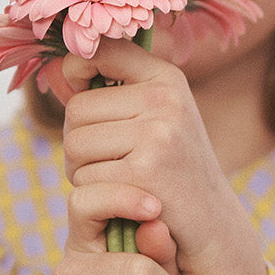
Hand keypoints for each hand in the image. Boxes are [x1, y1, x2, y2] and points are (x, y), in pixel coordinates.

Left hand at [60, 39, 261, 274]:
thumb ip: (117, 88)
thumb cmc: (172, 167)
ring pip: (74, 145)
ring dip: (80, 170)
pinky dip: (94, 194)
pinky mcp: (145, 173)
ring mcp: (157, 135)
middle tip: (103, 160)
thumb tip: (62, 68)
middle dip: (77, 140)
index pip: (101, 51)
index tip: (80, 89)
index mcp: (167, 78)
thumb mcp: (159, 115)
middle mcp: (164, 99)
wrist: (212, 223)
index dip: (75, 69)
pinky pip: (85, 178)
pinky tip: (121, 199)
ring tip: (112, 179)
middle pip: (76, 109)